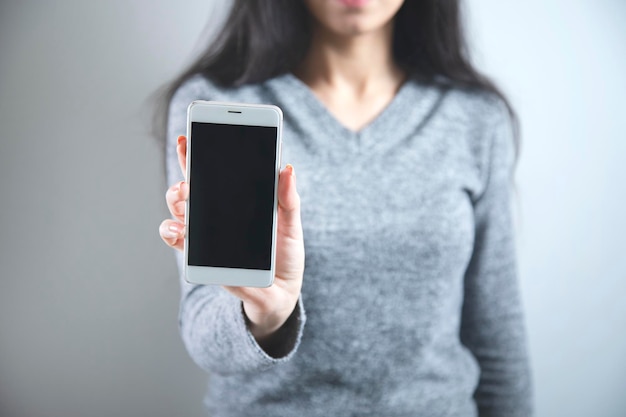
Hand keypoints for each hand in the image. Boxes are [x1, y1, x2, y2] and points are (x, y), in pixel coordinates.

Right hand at [159, 136, 304, 343]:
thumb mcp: (291, 224)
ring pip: (179, 210)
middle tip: (190, 175)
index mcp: (236, 202)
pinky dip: (173, 232)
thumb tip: (287, 168)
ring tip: (184, 194)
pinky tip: (179, 228)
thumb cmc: (285, 255)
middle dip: (184, 175)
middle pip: (190, 188)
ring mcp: (206, 235)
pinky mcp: (202, 258)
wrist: (281, 293)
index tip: (188, 136)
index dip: (198, 154)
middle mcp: (215, 215)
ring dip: (176, 200)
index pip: (213, 173)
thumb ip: (288, 199)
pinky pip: (179, 241)